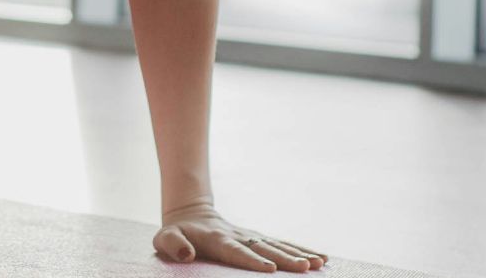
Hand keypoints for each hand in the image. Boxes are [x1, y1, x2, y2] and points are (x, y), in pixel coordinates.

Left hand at [154, 202, 326, 271]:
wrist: (190, 215)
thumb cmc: (176, 234)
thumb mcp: (165, 239)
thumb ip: (172, 245)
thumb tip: (186, 254)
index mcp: (217, 240)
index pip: (236, 252)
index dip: (252, 260)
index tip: (269, 270)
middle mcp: (240, 237)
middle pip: (264, 249)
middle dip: (285, 259)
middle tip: (305, 268)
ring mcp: (252, 237)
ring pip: (278, 246)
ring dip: (299, 254)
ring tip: (319, 263)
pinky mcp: (260, 239)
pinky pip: (283, 245)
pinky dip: (302, 250)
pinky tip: (321, 258)